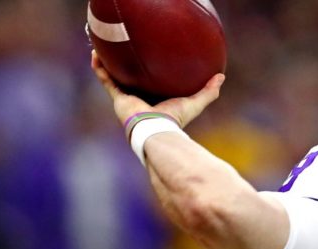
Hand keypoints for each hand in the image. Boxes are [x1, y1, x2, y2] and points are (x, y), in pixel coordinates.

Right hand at [90, 51, 224, 128]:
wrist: (156, 130)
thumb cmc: (175, 119)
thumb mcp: (194, 103)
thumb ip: (208, 92)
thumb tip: (221, 76)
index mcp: (155, 101)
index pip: (150, 85)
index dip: (148, 74)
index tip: (147, 61)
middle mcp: (139, 100)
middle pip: (131, 80)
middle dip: (126, 68)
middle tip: (124, 51)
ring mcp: (127, 100)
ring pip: (115, 78)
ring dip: (109, 64)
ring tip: (103, 49)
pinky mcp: (118, 99)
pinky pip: (106, 80)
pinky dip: (100, 68)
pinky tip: (96, 54)